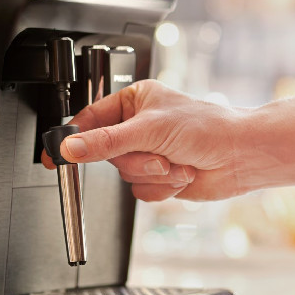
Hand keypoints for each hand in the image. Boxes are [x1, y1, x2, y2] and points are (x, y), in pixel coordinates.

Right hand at [42, 79, 245, 201]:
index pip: (90, 120)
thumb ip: (106, 142)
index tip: (54, 156)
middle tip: (157, 154)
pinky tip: (182, 174)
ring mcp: (150, 154)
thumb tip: (72, 148)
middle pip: (107, 155)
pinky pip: (142, 192)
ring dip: (153, 174)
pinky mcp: (160, 177)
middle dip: (136, 160)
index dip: (72, 139)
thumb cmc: (208, 128)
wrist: (240, 156)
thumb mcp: (150, 129)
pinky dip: (163, 187)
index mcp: (134, 102)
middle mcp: (140, 127)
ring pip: (126, 176)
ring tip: (176, 162)